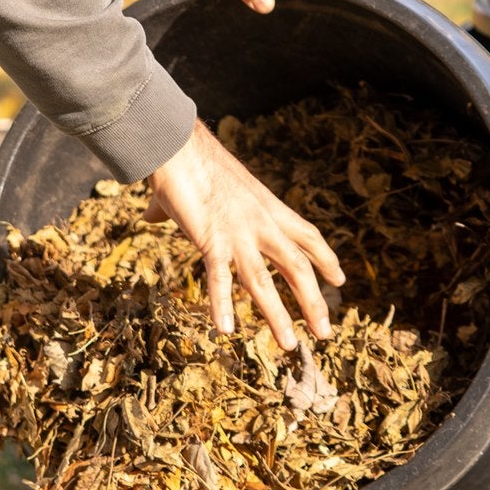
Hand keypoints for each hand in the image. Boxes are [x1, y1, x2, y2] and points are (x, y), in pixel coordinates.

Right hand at [146, 120, 343, 343]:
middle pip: (296, 266)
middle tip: (325, 331)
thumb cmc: (188, 160)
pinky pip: (219, 279)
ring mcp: (237, 232)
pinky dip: (222, 305)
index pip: (306, 235)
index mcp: (266, 205)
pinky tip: (226, 331)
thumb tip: (150, 215)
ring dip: (277, 315)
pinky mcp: (211, 239)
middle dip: (313, 301)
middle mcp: (260, 222)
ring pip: (263, 281)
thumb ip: (182, 209)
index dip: (325, 258)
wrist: (179, 144)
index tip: (339, 279)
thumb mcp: (203, 185)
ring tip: (289, 345)